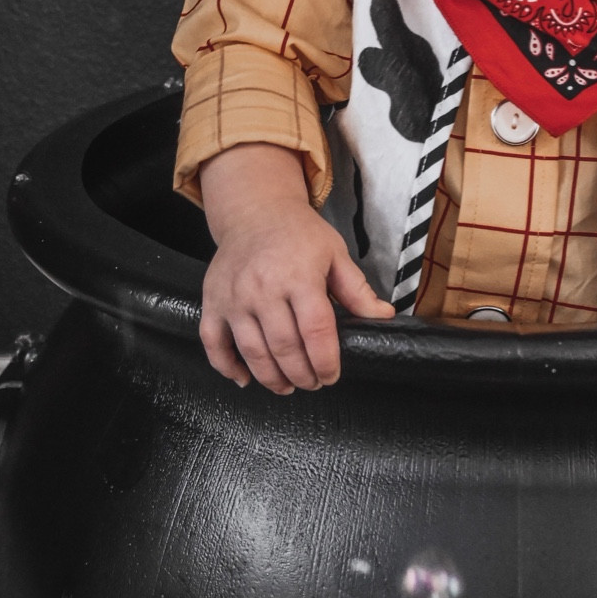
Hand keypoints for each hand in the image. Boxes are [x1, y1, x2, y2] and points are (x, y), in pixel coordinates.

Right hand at [198, 143, 394, 392]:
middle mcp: (263, 287)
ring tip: (288, 385)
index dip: (326, 361)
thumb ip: (357, 290)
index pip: (315, 330)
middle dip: (302, 374)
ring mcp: (234, 296)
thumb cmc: (298, 233)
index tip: (332, 375)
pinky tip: (245, 378)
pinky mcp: (212, 301)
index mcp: (299, 275)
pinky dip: (227, 366)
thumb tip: (384, 316)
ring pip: (252, 351)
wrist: (254, 211)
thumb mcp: (335, 254)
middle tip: (313, 383)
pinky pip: (213, 342)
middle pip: (284, 347)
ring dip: (272, 378)